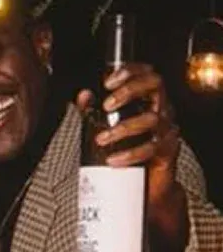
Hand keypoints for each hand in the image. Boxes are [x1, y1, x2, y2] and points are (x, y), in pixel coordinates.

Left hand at [75, 63, 179, 212]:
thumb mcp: (107, 125)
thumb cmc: (127, 146)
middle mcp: (161, 108)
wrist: (146, 181)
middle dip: (129, 91)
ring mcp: (166, 128)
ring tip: (101, 138)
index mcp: (148, 98)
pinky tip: (113, 159)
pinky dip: (130, 154)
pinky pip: (152, 148)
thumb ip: (93, 109)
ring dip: (123, 128)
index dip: (131, 71)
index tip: (107, 81)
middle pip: (156, 86)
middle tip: (106, 105)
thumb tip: (84, 95)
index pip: (147, 73)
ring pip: (151, 119)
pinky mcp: (168, 150)